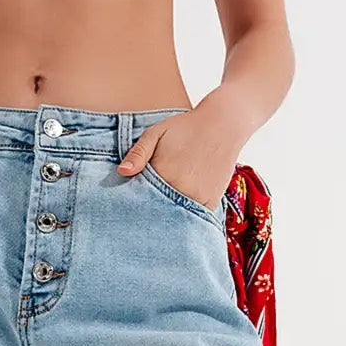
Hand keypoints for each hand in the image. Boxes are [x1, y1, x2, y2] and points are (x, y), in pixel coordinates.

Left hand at [117, 91, 247, 211]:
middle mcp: (181, 190)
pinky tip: (177, 214)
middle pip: (157, 213)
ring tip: (162, 214)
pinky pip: (193, 220)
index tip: (126, 208)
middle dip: (148, 214)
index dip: (133, 204)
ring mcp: (197, 199)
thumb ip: (138, 153)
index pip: (140, 200)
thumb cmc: (185, 128)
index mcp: (164, 174)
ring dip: (167, 219)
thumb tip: (122, 172)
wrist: (223, 125)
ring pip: (175, 219)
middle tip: (140, 220)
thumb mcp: (156, 133)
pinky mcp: (210, 204)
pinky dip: (184, 219)